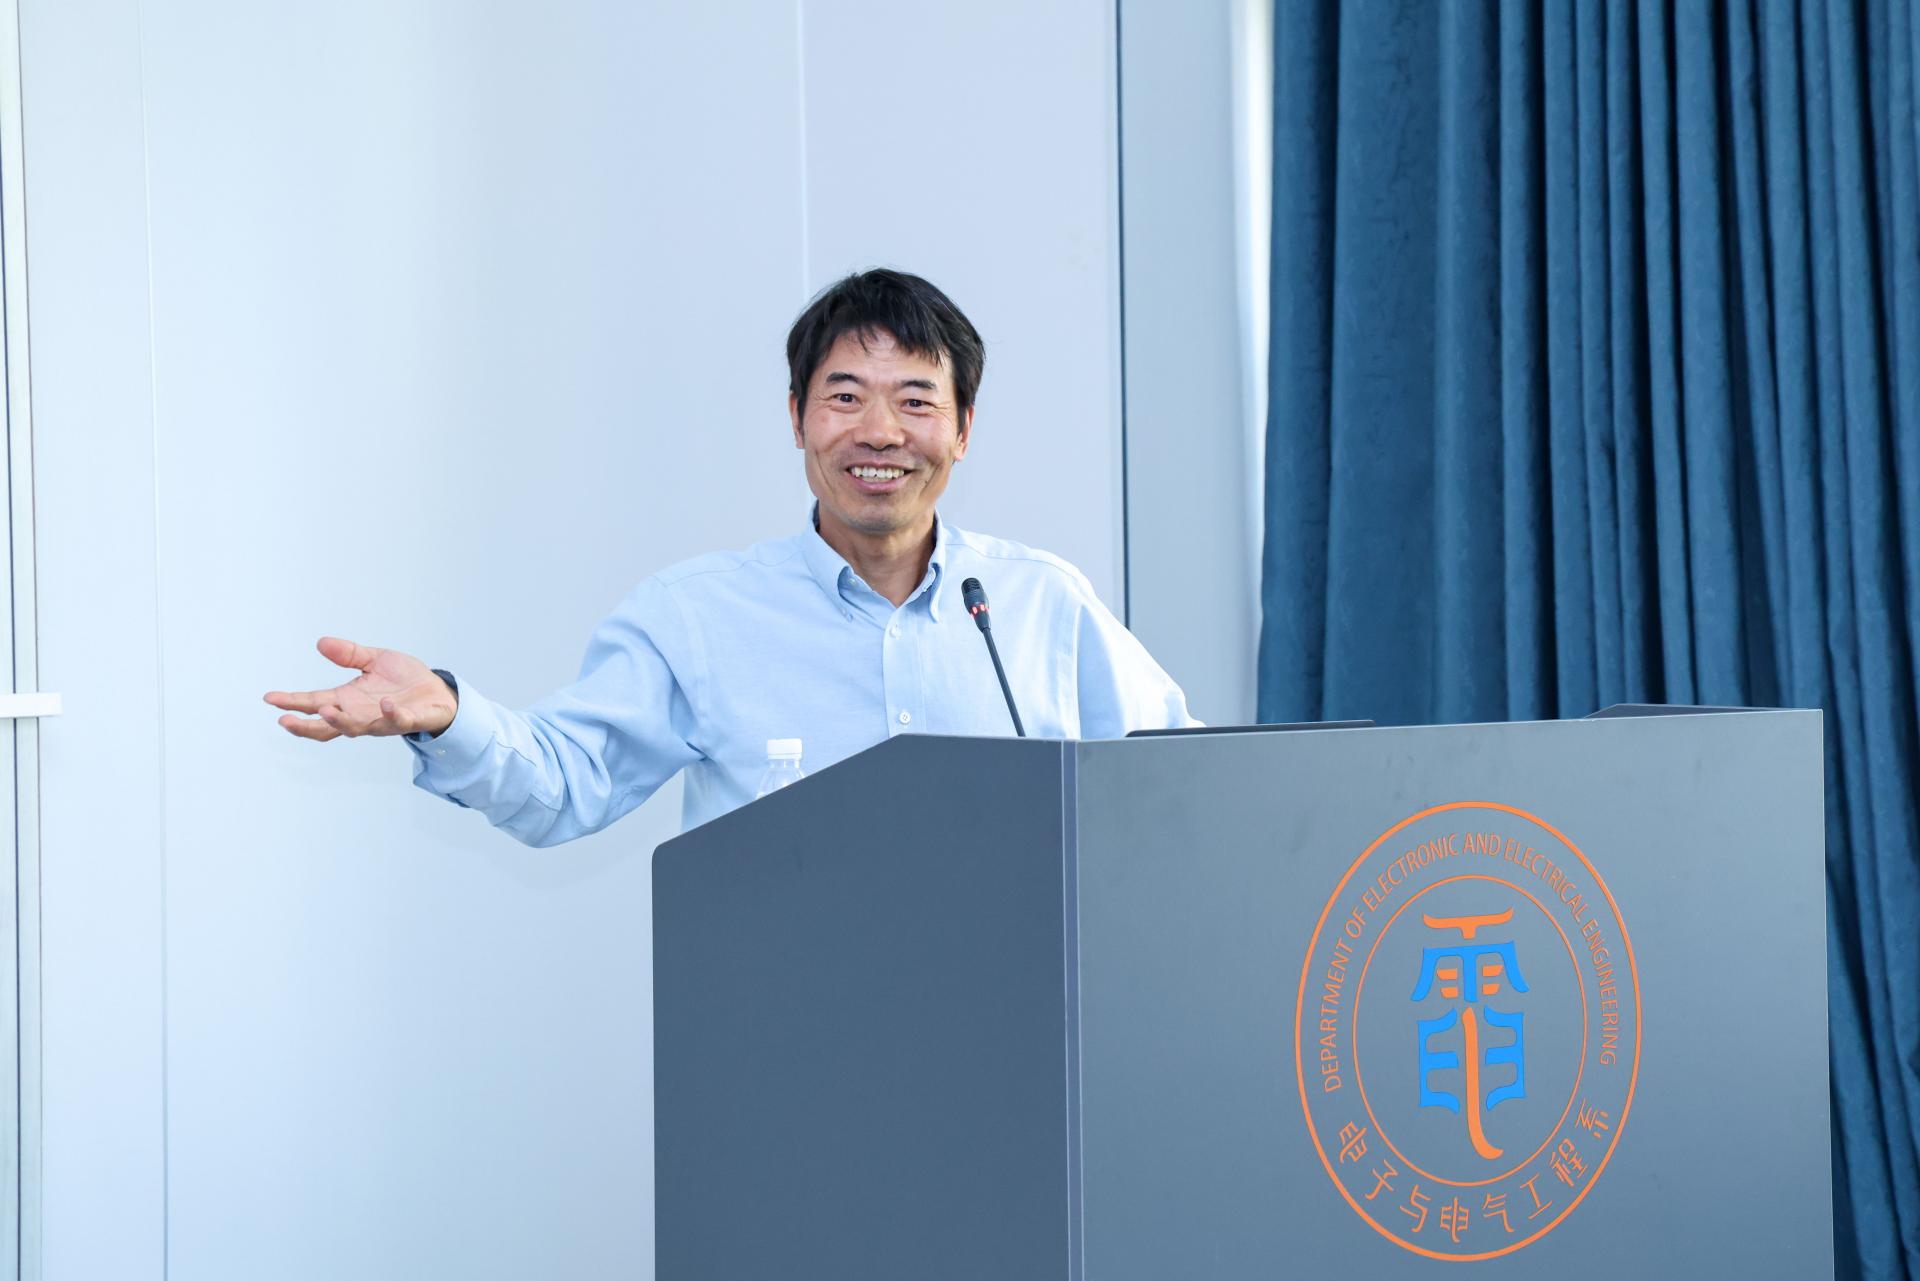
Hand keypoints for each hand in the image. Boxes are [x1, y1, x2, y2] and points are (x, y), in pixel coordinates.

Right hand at [264, 637, 457, 740]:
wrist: (438, 693)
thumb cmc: (404, 680)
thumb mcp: (374, 660)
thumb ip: (349, 655)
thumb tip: (321, 642)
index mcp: (348, 700)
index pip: (314, 703)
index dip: (292, 702)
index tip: (270, 698)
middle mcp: (360, 715)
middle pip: (327, 726)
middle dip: (305, 725)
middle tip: (285, 720)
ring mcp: (381, 721)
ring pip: (356, 728)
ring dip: (341, 721)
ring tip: (327, 710)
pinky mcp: (407, 720)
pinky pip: (397, 721)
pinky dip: (391, 715)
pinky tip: (386, 703)